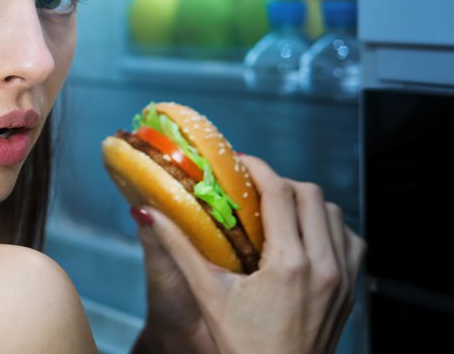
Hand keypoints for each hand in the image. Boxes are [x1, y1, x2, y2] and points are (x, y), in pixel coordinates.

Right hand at [133, 155, 365, 353]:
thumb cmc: (243, 347)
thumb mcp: (208, 295)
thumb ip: (179, 248)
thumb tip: (147, 213)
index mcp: (290, 264)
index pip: (280, 192)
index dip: (258, 169)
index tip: (239, 163)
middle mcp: (324, 267)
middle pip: (312, 195)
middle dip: (281, 184)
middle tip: (254, 190)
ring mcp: (343, 279)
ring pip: (336, 214)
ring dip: (308, 205)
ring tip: (278, 213)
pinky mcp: (351, 291)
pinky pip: (352, 241)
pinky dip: (331, 229)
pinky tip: (306, 238)